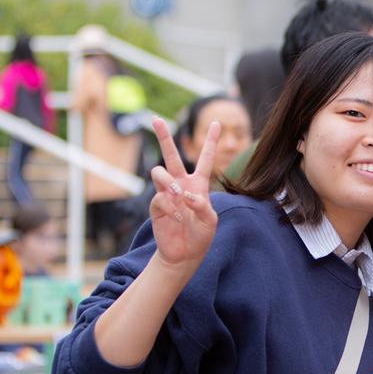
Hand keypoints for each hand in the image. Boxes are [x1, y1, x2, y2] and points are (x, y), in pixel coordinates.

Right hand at [147, 118, 219, 271]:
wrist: (184, 255)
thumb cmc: (201, 236)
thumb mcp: (211, 221)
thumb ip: (202, 206)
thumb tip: (185, 195)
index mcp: (199, 184)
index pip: (206, 159)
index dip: (211, 141)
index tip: (217, 122)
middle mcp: (181, 184)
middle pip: (171, 155)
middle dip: (164, 137)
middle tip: (155, 119)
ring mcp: (167, 194)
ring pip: (159, 172)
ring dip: (168, 182)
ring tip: (178, 195)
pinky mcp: (156, 205)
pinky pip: (159, 197)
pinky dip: (169, 206)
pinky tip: (177, 217)